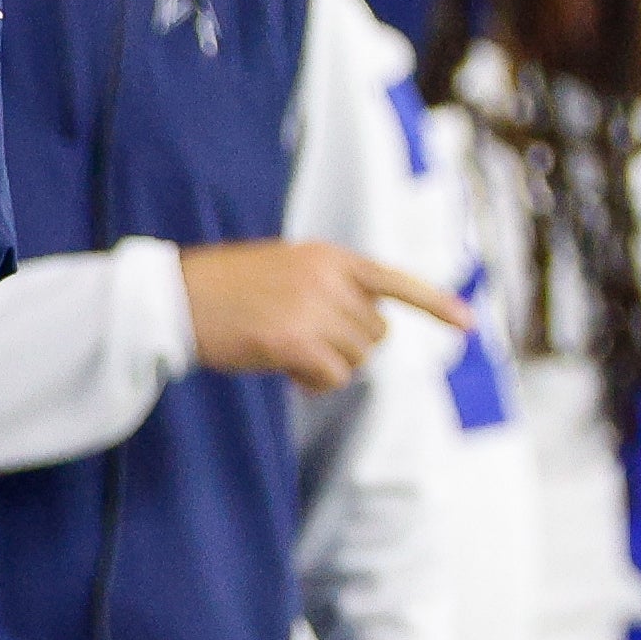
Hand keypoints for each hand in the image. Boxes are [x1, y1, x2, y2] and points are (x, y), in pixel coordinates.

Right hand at [181, 241, 470, 393]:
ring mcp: (313, 310)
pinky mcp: (296, 342)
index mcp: (327, 256)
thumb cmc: (219, 288)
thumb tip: (363, 331)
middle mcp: (328, 280)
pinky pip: (333, 377)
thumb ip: (324, 287)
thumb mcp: (281, 268)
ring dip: (330, 366)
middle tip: (306, 345)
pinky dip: (316, 382)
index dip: (434, 303)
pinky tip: (288, 373)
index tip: (467, 323)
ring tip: (289, 355)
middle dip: (350, 347)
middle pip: (376, 333)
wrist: (173, 299)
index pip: (394, 280)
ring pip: (358, 359)